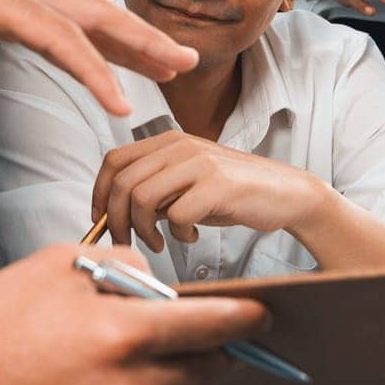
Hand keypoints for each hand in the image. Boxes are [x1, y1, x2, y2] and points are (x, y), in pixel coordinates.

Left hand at [0, 0, 197, 169]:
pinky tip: (121, 46)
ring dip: (130, 33)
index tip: (122, 106)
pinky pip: (67, 10)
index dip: (94, 73)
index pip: (59, 37)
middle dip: (142, 38)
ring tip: (172, 59)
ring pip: (86, 7)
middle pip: (93, 10)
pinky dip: (101, 29)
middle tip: (185, 63)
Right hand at [0, 244, 267, 384]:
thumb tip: (152, 277)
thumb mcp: (54, 269)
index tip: (261, 310)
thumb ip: (118, 265)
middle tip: (212, 327)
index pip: (212, 327)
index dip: (244, 316)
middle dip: (219, 347)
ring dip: (195, 376)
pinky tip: (143, 380)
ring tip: (173, 351)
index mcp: (121, 336)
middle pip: (210, 370)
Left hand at [92, 131, 327, 250]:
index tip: (101, 221)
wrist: (285, 193)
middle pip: (122, 182)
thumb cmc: (233, 193)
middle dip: (115, 220)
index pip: (114, 160)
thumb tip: (113, 212)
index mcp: (169, 141)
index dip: (99, 193)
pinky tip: (191, 236)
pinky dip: (178, 234)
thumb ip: (155, 188)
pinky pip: (177, 215)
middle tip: (127, 241)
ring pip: (142, 198)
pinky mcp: (217, 185)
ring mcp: (199, 163)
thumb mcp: (187, 183)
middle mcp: (180, 146)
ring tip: (159, 242)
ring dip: (144, 229)